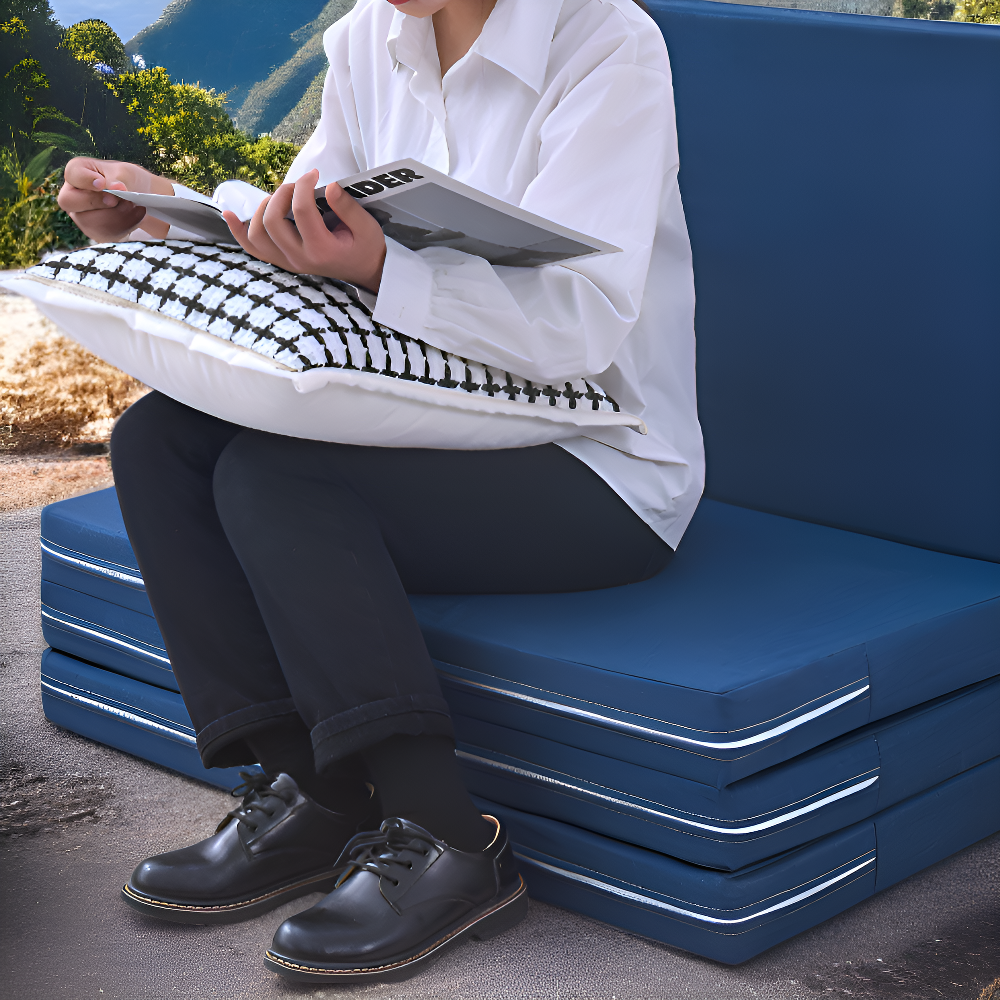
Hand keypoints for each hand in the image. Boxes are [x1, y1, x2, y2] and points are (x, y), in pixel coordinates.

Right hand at [58, 158, 174, 241]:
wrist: (140, 198)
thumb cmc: (127, 180)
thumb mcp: (124, 173)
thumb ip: (116, 179)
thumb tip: (116, 188)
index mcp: (77, 171)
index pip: (72, 175)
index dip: (85, 180)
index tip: (102, 183)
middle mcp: (72, 194)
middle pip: (69, 202)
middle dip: (97, 202)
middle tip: (117, 200)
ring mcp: (80, 215)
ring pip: (88, 221)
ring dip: (115, 216)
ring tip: (132, 206)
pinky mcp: (94, 231)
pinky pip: (103, 233)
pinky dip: (123, 226)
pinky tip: (134, 216)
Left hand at [222, 169, 386, 291]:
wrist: (365, 272)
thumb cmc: (367, 248)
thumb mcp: (368, 227)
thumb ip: (348, 207)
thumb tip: (329, 186)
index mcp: (322, 250)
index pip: (301, 210)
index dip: (305, 185)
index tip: (314, 174)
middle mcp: (300, 259)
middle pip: (273, 220)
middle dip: (282, 194)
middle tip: (298, 185)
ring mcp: (288, 262)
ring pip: (258, 233)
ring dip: (263, 208)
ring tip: (281, 198)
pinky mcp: (282, 261)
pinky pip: (253, 248)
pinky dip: (238, 231)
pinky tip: (228, 214)